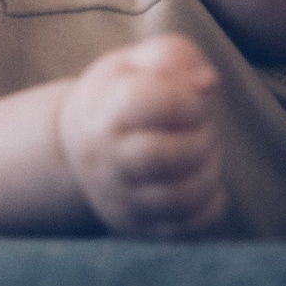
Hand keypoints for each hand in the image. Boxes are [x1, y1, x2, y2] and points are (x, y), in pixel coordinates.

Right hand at [57, 35, 229, 237]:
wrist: (77, 149)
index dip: (190, 99)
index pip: (153, 104)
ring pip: (176, 198)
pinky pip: (185, 229)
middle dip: (201, 139)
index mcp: (104, 111)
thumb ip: (174, 56)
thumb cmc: (116, 96)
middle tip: (204, 126)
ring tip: (206, 153)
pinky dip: (209, 206)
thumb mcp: (134, 62)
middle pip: (162, 157)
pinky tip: (205, 182)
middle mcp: (106, 160)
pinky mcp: (138, 228)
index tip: (196, 96)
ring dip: (208, 172)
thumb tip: (206, 83)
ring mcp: (120, 199)